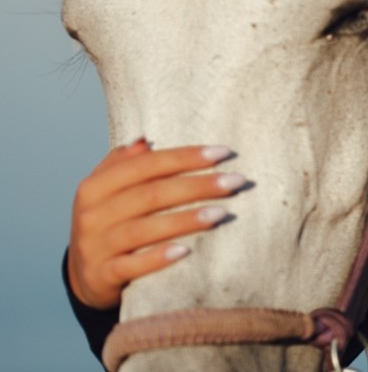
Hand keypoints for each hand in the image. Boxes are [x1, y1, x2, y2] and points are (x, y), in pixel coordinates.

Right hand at [67, 138, 247, 309]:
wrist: (84, 276)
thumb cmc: (110, 223)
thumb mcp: (109, 191)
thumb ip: (126, 164)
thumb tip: (144, 139)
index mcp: (94, 187)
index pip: (145, 165)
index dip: (185, 157)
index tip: (223, 153)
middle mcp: (91, 215)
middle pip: (151, 195)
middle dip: (197, 186)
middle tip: (235, 182)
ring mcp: (94, 247)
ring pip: (143, 230)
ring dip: (185, 220)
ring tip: (222, 213)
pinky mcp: (100, 276)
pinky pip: (131, 266)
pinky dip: (157, 258)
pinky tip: (186, 251)